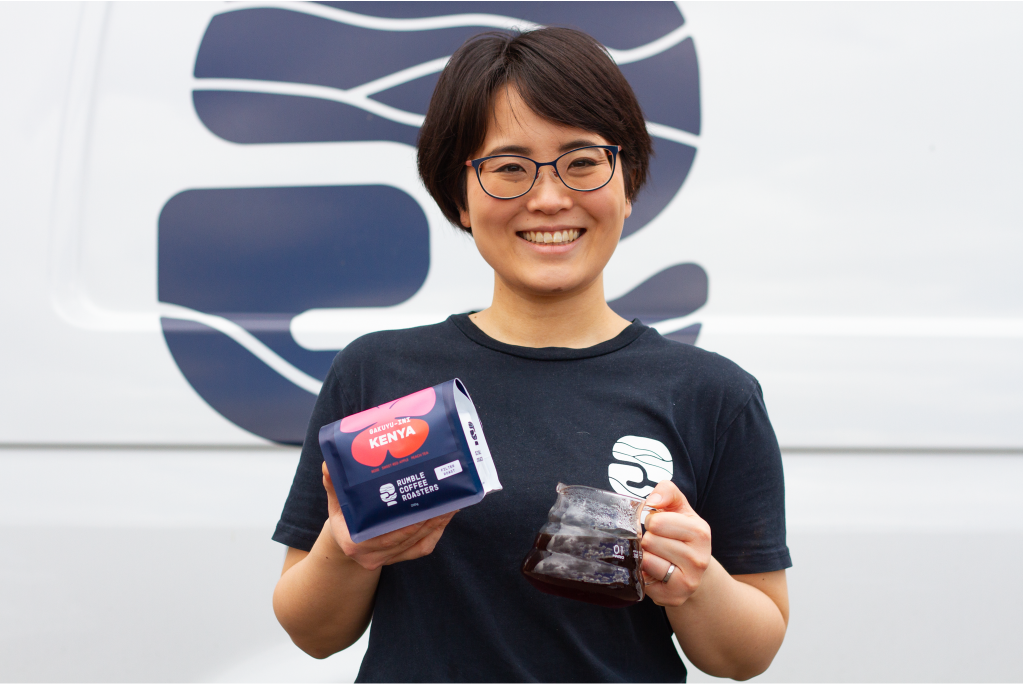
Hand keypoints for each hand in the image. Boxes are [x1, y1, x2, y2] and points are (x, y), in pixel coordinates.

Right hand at [322, 461, 456, 571]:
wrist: (345, 542)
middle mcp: (372, 555)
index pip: (386, 536)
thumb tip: (329, 464)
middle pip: (407, 538)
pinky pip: (423, 547)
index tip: (424, 506)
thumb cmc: (343, 518)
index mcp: (355, 543)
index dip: (408, 524)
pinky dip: (437, 531)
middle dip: (429, 518)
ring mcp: (388, 559)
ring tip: (452, 502)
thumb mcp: (336, 502)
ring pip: (419, 543)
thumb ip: (334, 485)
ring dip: (437, 523)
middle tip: (446, 497)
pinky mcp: (401, 558)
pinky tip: (447, 514)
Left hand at [640, 480, 711, 606]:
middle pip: (650, 541)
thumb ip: (667, 491)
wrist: (694, 571)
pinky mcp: (674, 598)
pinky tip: (656, 572)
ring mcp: (688, 582)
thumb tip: (653, 501)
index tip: (661, 526)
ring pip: (647, 561)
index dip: (652, 521)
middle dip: (649, 539)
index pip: (656, 521)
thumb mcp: (678, 508)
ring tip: (658, 557)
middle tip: (659, 544)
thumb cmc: (681, 533)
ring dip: (646, 557)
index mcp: (701, 533)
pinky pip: (644, 581)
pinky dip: (644, 574)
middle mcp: (699, 559)